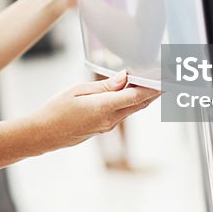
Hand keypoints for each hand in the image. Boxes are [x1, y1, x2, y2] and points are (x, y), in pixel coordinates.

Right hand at [31, 70, 161, 150]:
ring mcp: (107, 126)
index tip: (167, 77)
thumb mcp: (77, 91)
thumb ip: (104, 86)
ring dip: (145, 95)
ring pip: (133, 108)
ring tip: (156, 80)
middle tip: (169, 76)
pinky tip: (133, 91)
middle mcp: (109, 120)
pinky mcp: (103, 128)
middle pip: (140, 104)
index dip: (154, 87)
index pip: (136, 97)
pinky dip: (132, 101)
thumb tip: (124, 78)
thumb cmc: (55, 110)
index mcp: (103, 108)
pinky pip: (123, 112)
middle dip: (156, 90)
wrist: (43, 134)